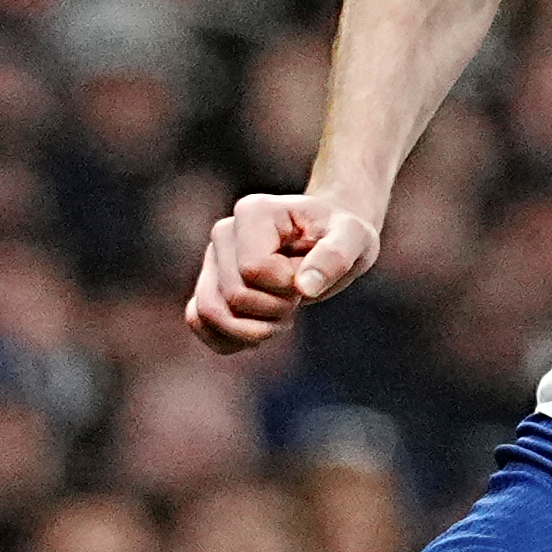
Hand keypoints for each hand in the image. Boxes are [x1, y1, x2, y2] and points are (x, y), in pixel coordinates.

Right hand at [187, 189, 381, 352]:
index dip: (286, 286)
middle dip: (274, 310)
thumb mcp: (355, 239)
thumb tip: (303, 288)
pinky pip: (197, 320)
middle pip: (234, 295)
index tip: (307, 274)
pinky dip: (226, 339)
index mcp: (254, 212)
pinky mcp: (210, 284)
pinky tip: (259, 335)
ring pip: (207, 312)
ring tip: (282, 319)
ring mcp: (213, 259)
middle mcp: (224, 232)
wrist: (330, 237)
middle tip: (299, 296)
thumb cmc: (342, 234)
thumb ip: (334, 259)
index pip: (254, 269)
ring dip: (250, 331)